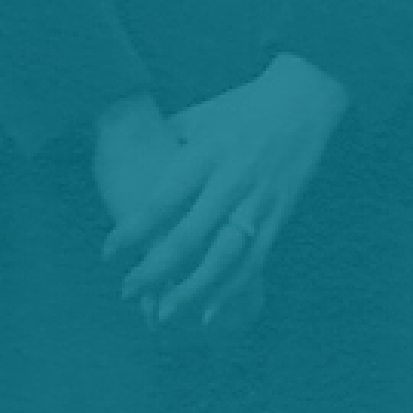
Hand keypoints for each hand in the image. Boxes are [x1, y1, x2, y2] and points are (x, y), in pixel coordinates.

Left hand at [104, 55, 348, 328]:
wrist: (304, 96)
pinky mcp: (280, 213)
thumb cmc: (244, 104)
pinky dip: (232, 289)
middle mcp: (231, 180)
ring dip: (192, 291)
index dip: (133, 230)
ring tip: (164, 316)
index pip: (162, 200)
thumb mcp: (200, 115)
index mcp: (206, 153)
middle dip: (155, 270)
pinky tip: (208, 312)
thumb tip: (132, 154)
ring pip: (223, 257)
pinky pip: (255, 260)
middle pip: (189, 236)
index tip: (108, 254)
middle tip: (126, 292)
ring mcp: (258, 200)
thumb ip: (168, 140)